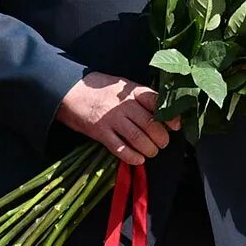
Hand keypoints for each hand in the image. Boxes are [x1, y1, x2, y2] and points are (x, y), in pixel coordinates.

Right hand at [57, 72, 179, 164]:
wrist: (70, 91)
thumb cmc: (100, 89)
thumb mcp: (122, 86)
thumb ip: (141, 97)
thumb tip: (163, 113)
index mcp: (131, 91)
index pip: (156, 102)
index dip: (170, 116)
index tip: (176, 126)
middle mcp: (124, 105)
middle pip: (150, 124)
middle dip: (161, 138)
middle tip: (162, 143)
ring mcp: (111, 119)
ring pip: (138, 139)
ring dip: (149, 149)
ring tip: (151, 152)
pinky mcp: (100, 133)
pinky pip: (120, 149)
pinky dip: (132, 157)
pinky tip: (138, 159)